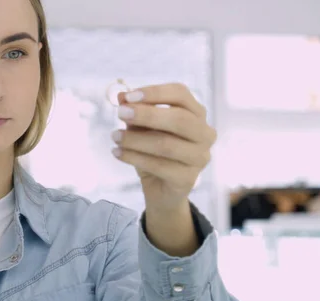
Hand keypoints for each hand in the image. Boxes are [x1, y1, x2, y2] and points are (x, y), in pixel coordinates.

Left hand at [112, 83, 215, 211]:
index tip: (128, 97)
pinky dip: (134, 158)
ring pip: (166, 144)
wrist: (161, 189)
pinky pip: (159, 166)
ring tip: (115, 136)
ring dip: (136, 139)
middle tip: (120, 113)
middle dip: (146, 114)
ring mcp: (200, 157)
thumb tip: (121, 96)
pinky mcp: (188, 179)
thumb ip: (136, 111)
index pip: (181, 94)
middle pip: (179, 118)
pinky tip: (118, 152)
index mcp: (197, 114)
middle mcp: (205, 134)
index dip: (155, 93)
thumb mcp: (142, 128)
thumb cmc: (154, 152)